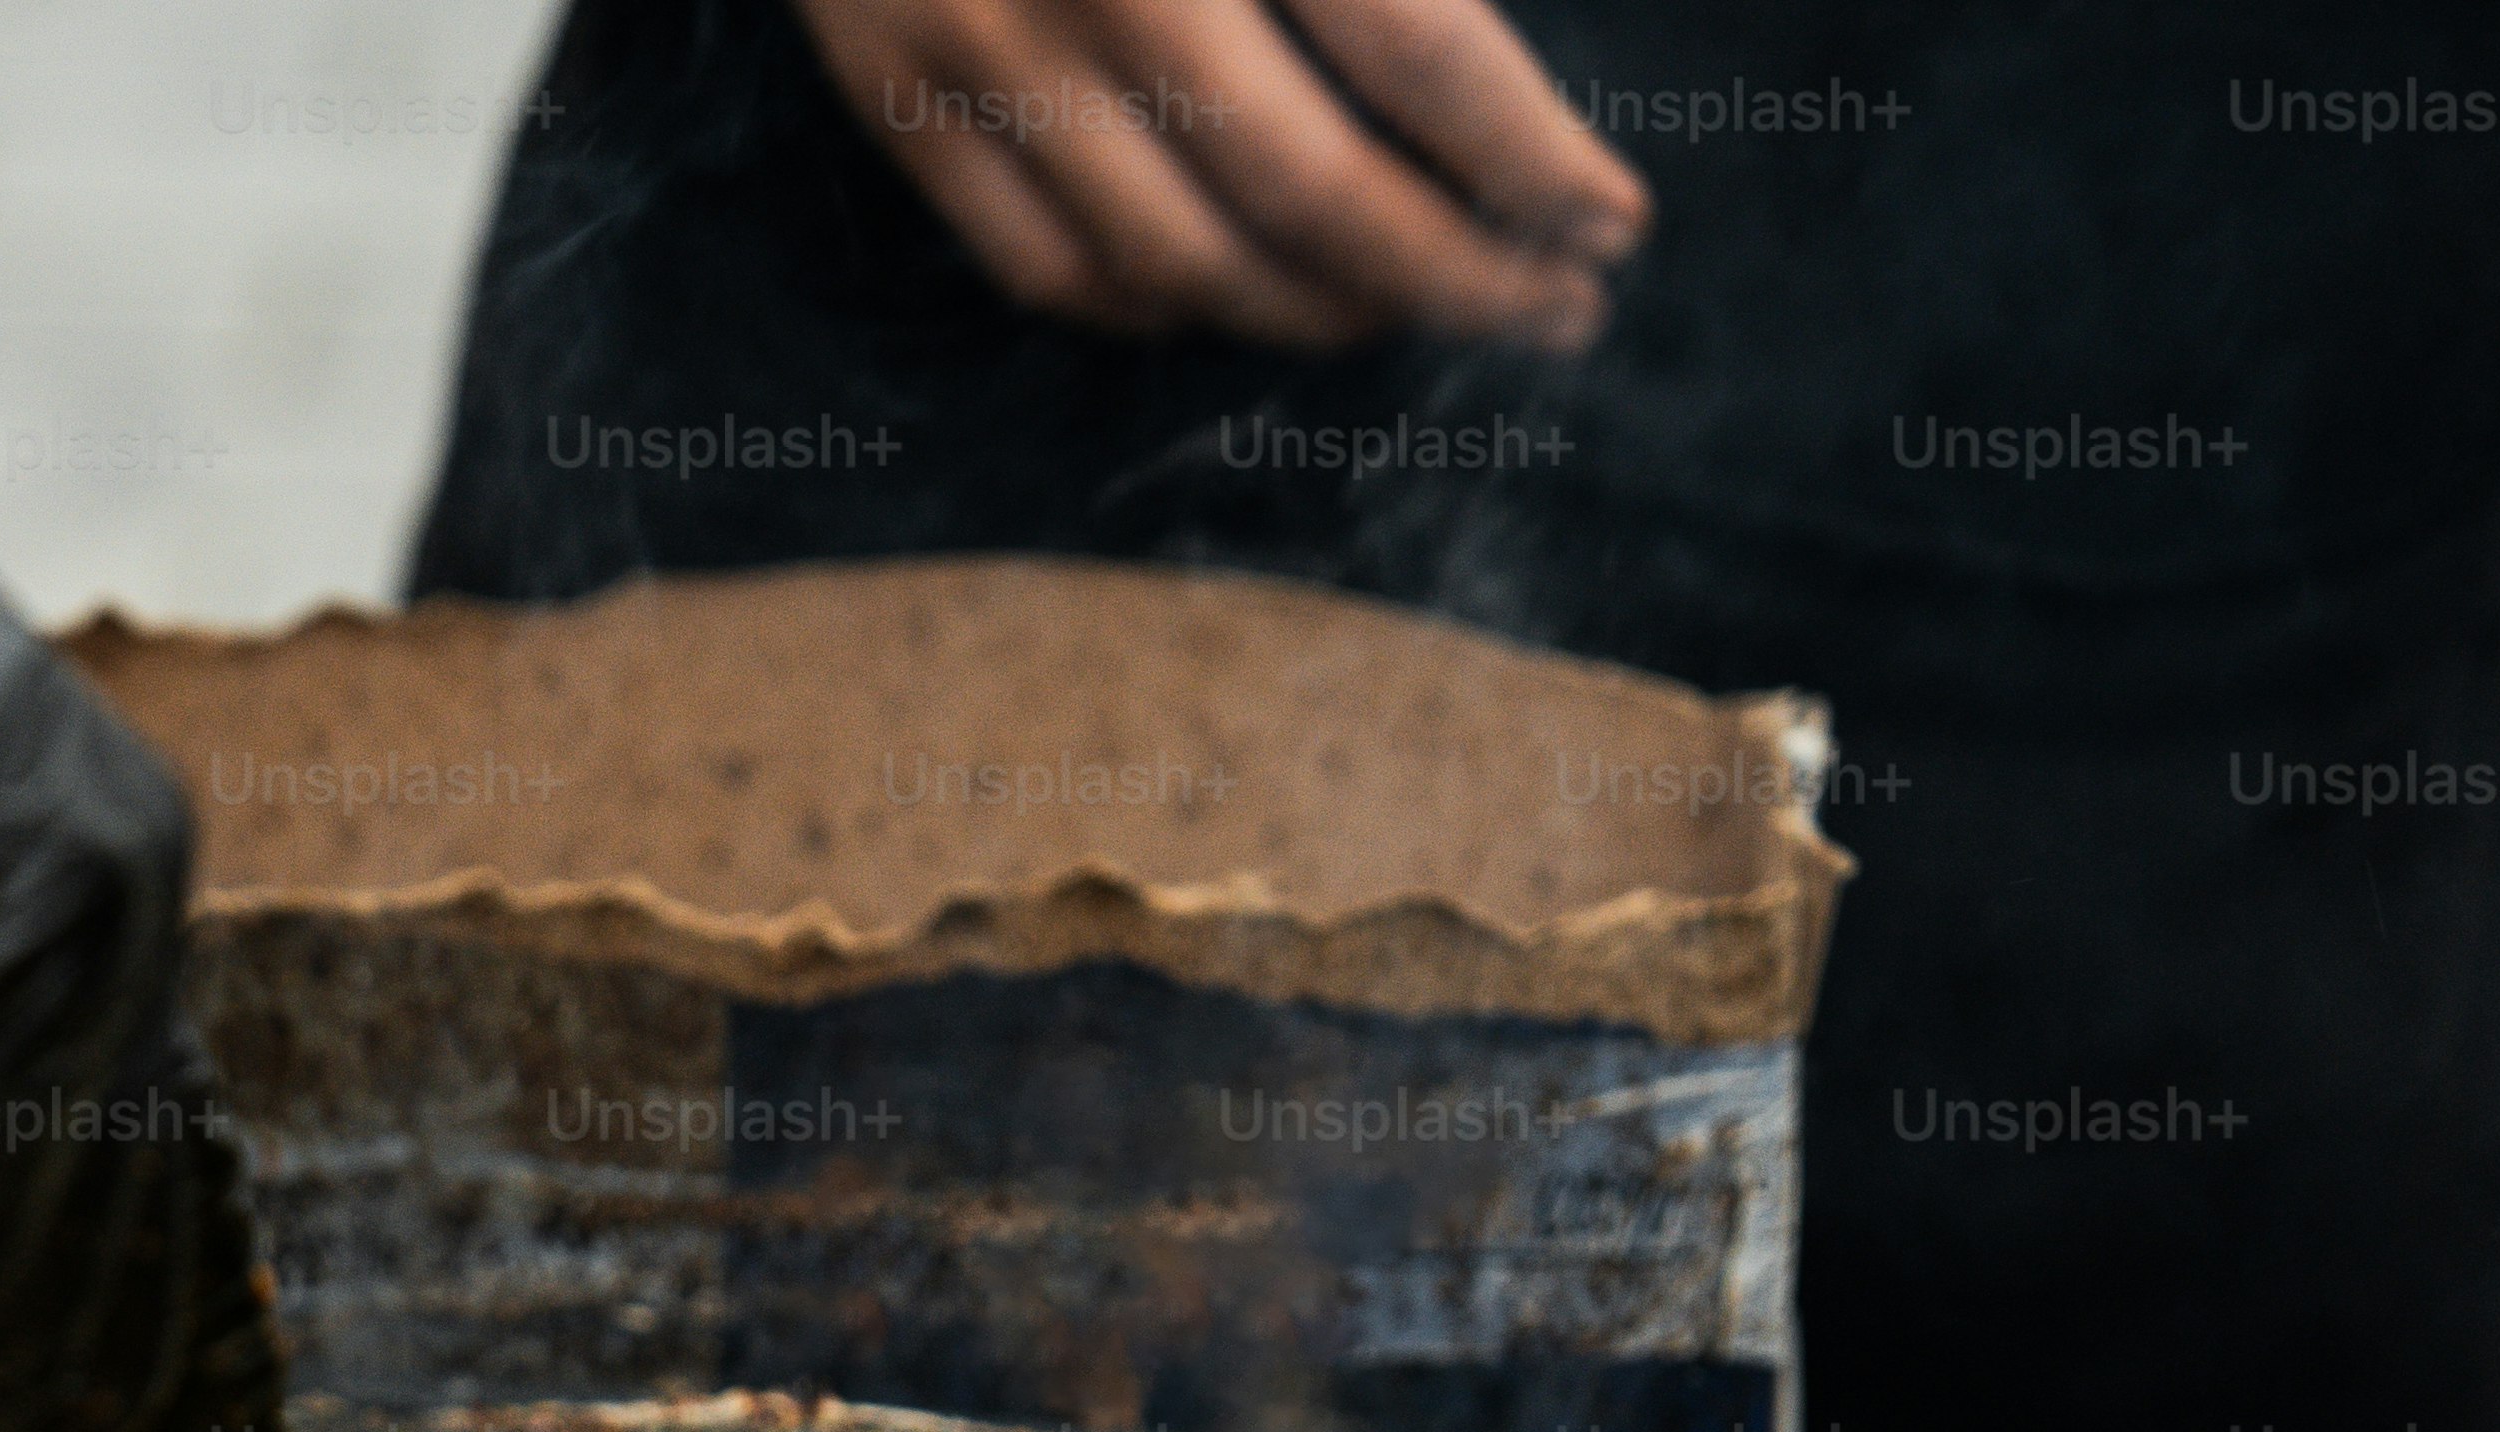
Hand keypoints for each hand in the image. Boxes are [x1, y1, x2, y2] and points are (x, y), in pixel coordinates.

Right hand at [774, 0, 1643, 347]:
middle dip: (1461, 279)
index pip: (1422, 53)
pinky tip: (1247, 291)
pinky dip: (1165, 310)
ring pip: (1184, 267)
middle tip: (1552, 311)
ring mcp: (980, 47)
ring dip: (1327, 316)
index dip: (1531, 160)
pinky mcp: (891, 92)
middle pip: (1315, 197)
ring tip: (1419, 307)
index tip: (1608, 222)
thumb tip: (1486, 59)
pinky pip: (1049, 269)